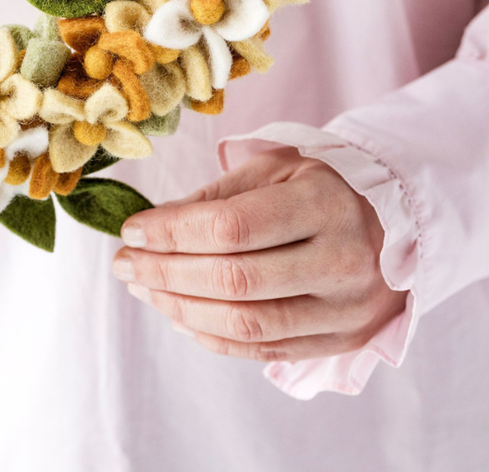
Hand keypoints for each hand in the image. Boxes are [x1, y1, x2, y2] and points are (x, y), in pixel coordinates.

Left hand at [112, 147, 405, 362]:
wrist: (396, 222)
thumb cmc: (320, 186)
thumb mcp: (274, 169)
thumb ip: (216, 198)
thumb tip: (152, 228)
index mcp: (323, 202)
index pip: (232, 226)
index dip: (173, 232)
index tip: (133, 230)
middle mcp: (339, 260)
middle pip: (234, 279)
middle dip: (166, 273)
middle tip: (124, 263)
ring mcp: (343, 308)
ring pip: (247, 323)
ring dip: (181, 308)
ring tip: (144, 287)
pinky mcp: (340, 340)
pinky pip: (265, 350)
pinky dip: (213, 337)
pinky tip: (179, 315)